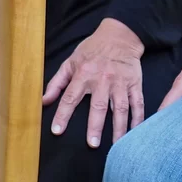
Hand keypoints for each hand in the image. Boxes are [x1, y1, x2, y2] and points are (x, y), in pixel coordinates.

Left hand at [42, 18, 144, 148]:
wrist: (120, 36)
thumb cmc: (92, 50)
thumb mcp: (71, 62)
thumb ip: (57, 82)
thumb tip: (43, 100)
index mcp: (84, 74)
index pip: (70, 97)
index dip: (62, 115)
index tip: (57, 131)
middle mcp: (102, 80)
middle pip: (98, 106)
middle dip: (95, 126)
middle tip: (92, 145)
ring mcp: (120, 83)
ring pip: (120, 108)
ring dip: (119, 127)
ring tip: (117, 145)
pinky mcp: (135, 84)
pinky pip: (138, 104)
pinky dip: (138, 119)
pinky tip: (135, 133)